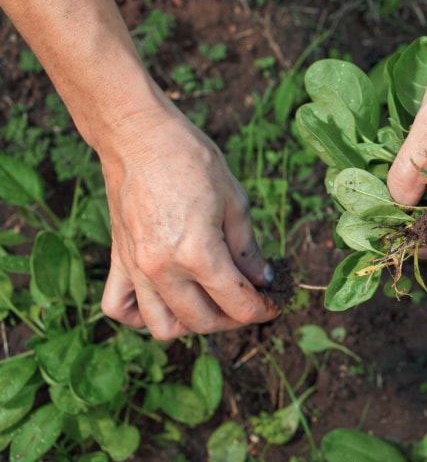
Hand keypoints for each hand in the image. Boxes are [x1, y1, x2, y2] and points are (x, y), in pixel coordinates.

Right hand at [99, 104, 279, 339]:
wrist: (139, 135)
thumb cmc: (191, 159)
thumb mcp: (235, 201)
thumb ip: (249, 250)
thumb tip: (264, 279)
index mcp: (198, 254)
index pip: (238, 305)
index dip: (264, 309)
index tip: (274, 302)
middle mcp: (163, 269)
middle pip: (203, 322)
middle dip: (234, 318)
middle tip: (248, 298)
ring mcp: (137, 268)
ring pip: (162, 327)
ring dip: (191, 322)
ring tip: (209, 301)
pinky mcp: (118, 259)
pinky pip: (120, 307)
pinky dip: (141, 314)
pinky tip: (164, 297)